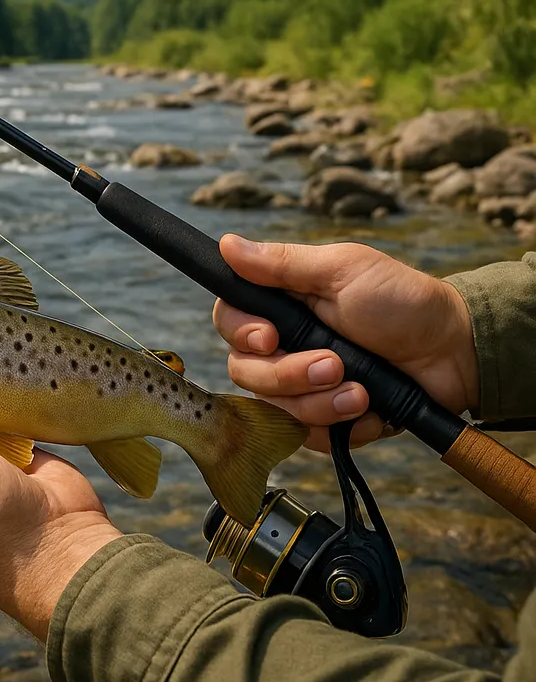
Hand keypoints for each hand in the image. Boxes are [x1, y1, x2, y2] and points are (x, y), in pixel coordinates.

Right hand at [212, 235, 478, 452]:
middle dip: (288, 375)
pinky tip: (368, 409)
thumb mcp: (342, 271)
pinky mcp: (327, 418)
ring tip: (362, 391)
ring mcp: (303, 385)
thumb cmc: (401, 300)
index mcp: (282, 305)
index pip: (229, 321)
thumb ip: (282, 264)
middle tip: (333, 365)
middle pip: (245, 371)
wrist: (455, 352)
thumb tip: (226, 244)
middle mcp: (284, 345)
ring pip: (276, 408)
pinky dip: (339, 426)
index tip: (270, 337)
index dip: (241, 334)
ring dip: (319, 403)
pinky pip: (308, 437)